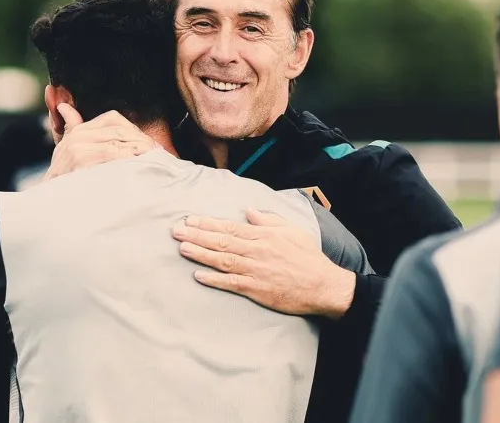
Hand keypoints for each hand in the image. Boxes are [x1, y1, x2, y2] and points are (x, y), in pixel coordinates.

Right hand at [44, 106, 155, 180]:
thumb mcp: (66, 154)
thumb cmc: (65, 183)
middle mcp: (77, 136)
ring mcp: (78, 146)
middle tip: (158, 150)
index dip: (134, 130)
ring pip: (118, 138)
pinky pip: (113, 152)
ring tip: (155, 156)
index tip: (148, 143)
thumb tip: (64, 107)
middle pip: (118, 128)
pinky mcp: (81, 159)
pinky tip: (140, 161)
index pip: (112, 119)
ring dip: (140, 146)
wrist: (50, 207)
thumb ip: (71, 128)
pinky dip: (129, 155)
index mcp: (77, 132)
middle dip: (141, 139)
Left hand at [173, 208, 355, 318]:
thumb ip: (269, 220)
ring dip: (200, 254)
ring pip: (222, 260)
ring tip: (182, 248)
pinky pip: (231, 283)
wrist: (323, 285)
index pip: (230, 227)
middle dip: (197, 235)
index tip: (190, 220)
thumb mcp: (292, 231)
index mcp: (263, 236)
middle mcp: (256, 251)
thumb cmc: (309, 257)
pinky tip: (198, 275)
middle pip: (221, 241)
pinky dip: (214, 279)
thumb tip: (249, 211)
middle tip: (176, 231)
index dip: (208, 224)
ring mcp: (255, 270)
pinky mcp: (257, 289)